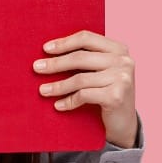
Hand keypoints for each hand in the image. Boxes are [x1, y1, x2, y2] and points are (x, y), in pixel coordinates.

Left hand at [33, 30, 138, 147]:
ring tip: (43, 90)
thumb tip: (50, 51)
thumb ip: (87, 59)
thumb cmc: (107, 93)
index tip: (45, 49)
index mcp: (119, 49)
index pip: (86, 38)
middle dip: (55, 64)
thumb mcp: (101, 71)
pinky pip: (84, 95)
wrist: (124, 124)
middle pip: (80, 58)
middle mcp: (123, 61)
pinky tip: (58, 105)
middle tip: (36, 68)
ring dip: (58, 86)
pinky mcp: (116, 96)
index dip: (64, 42)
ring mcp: (122, 78)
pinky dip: (69, 101)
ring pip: (80, 78)